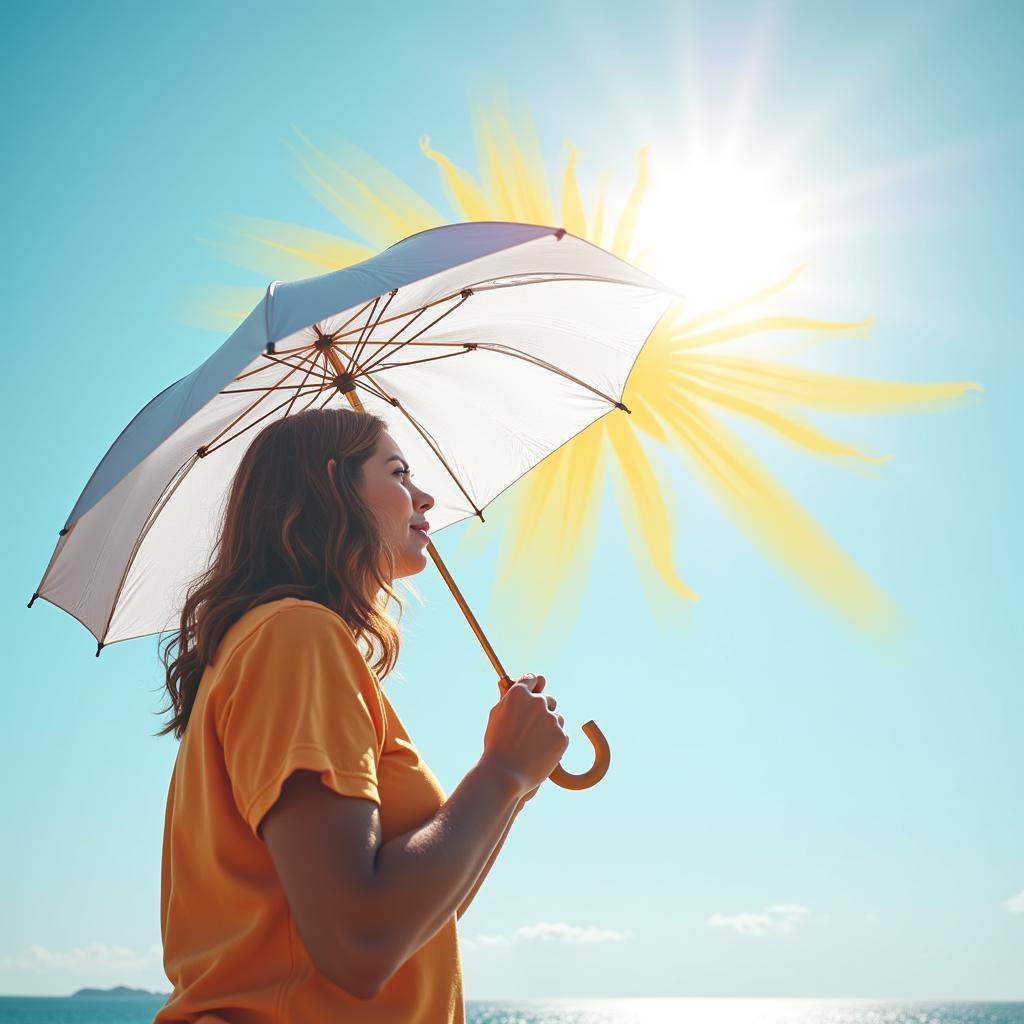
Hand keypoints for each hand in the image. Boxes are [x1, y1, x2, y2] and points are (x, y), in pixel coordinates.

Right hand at [498, 672, 558, 807]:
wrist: (505, 774)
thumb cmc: (496, 746)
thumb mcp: (496, 717)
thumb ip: (506, 698)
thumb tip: (508, 684)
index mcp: (519, 694)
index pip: (533, 678)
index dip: (533, 686)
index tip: (535, 691)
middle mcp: (537, 702)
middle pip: (548, 699)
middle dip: (543, 710)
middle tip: (532, 727)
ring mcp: (551, 719)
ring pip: (556, 718)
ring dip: (549, 727)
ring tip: (533, 745)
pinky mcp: (562, 736)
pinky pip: (561, 734)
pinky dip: (554, 742)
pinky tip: (540, 752)